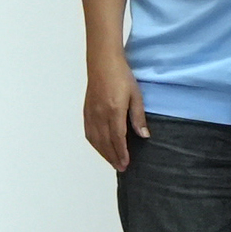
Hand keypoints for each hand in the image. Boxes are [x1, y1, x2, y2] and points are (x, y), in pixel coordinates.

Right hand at [83, 44, 146, 170]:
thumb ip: (138, 117)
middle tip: (121, 168)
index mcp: (114, 111)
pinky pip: (89, 133)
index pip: (117, 138)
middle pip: (105, 143)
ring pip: (95, 140)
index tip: (126, 164)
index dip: (121, 153)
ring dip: (103, 153)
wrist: (102, 63)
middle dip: (113, 157)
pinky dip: (95, 144)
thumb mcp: (136, 95)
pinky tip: (100, 147)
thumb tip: (144, 135)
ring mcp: (91, 114)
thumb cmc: (122, 76)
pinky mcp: (86, 112)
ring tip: (112, 161)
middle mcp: (99, 115)